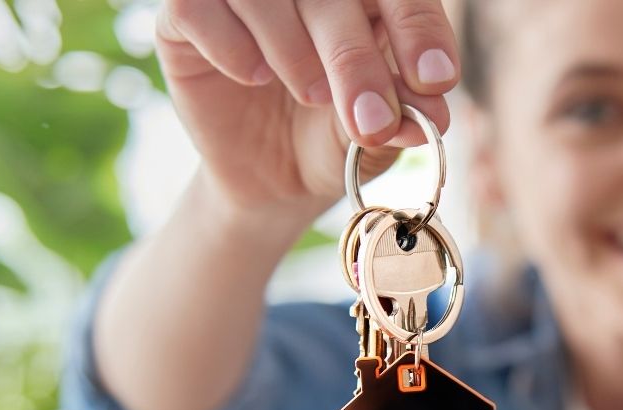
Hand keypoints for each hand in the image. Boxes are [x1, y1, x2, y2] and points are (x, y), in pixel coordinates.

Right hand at [155, 0, 457, 214]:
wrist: (272, 179)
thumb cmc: (332, 139)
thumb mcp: (372, 137)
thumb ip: (400, 118)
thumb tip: (429, 116)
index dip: (419, 27)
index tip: (435, 80)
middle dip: (355, 58)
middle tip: (370, 120)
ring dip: (293, 48)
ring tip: (311, 95)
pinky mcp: (186, 16)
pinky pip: (197, 8)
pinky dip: (229, 43)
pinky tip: (252, 77)